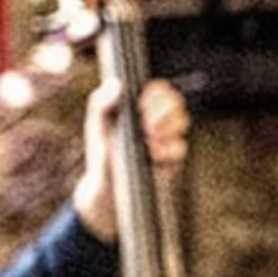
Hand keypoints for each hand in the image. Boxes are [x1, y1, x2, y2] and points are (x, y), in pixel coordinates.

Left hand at [74, 75, 190, 238]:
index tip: (143, 103)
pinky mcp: (171, 160)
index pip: (158, 90)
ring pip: (181, 121)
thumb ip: (102, 104)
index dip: (156, 92)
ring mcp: (165, 141)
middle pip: (175, 102)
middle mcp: (156, 122)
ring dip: (167, 126)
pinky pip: (179, 147)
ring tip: (150, 137)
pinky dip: (167, 149)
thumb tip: (116, 84)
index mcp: (139, 109)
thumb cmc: (100, 156)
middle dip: (163, 110)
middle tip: (147, 123)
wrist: (106, 192)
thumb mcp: (96, 127)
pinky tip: (153, 154)